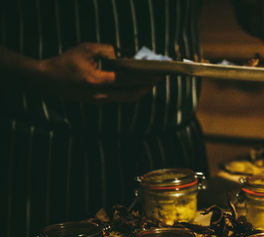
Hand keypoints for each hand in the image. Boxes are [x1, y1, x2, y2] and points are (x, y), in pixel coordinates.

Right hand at [37, 43, 159, 103]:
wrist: (48, 80)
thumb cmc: (66, 61)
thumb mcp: (86, 49)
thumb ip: (106, 50)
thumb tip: (122, 57)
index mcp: (96, 81)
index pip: (126, 81)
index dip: (144, 79)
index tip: (157, 75)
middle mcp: (99, 95)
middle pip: (130, 94)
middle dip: (146, 87)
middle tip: (158, 80)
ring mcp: (98, 101)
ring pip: (125, 99)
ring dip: (138, 91)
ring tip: (150, 83)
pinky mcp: (96, 103)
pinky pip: (117, 98)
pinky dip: (128, 93)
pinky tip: (135, 86)